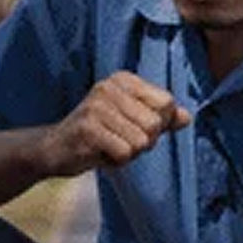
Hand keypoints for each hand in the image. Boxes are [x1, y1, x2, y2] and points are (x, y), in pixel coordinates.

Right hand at [43, 72, 190, 176]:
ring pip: (141, 141)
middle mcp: (110, 86)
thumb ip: (161, 119)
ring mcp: (97, 106)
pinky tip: (99, 153)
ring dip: (128, 153)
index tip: (133, 127)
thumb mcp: (132, 123)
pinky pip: (125, 153)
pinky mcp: (89, 128)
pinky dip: (116, 162)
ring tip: (108, 146)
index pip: (167, 103)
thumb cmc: (99, 135)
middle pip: (156, 124)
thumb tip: (187, 118)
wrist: (55, 149)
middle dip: (142, 142)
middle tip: (118, 140)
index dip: (158, 125)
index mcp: (124, 80)